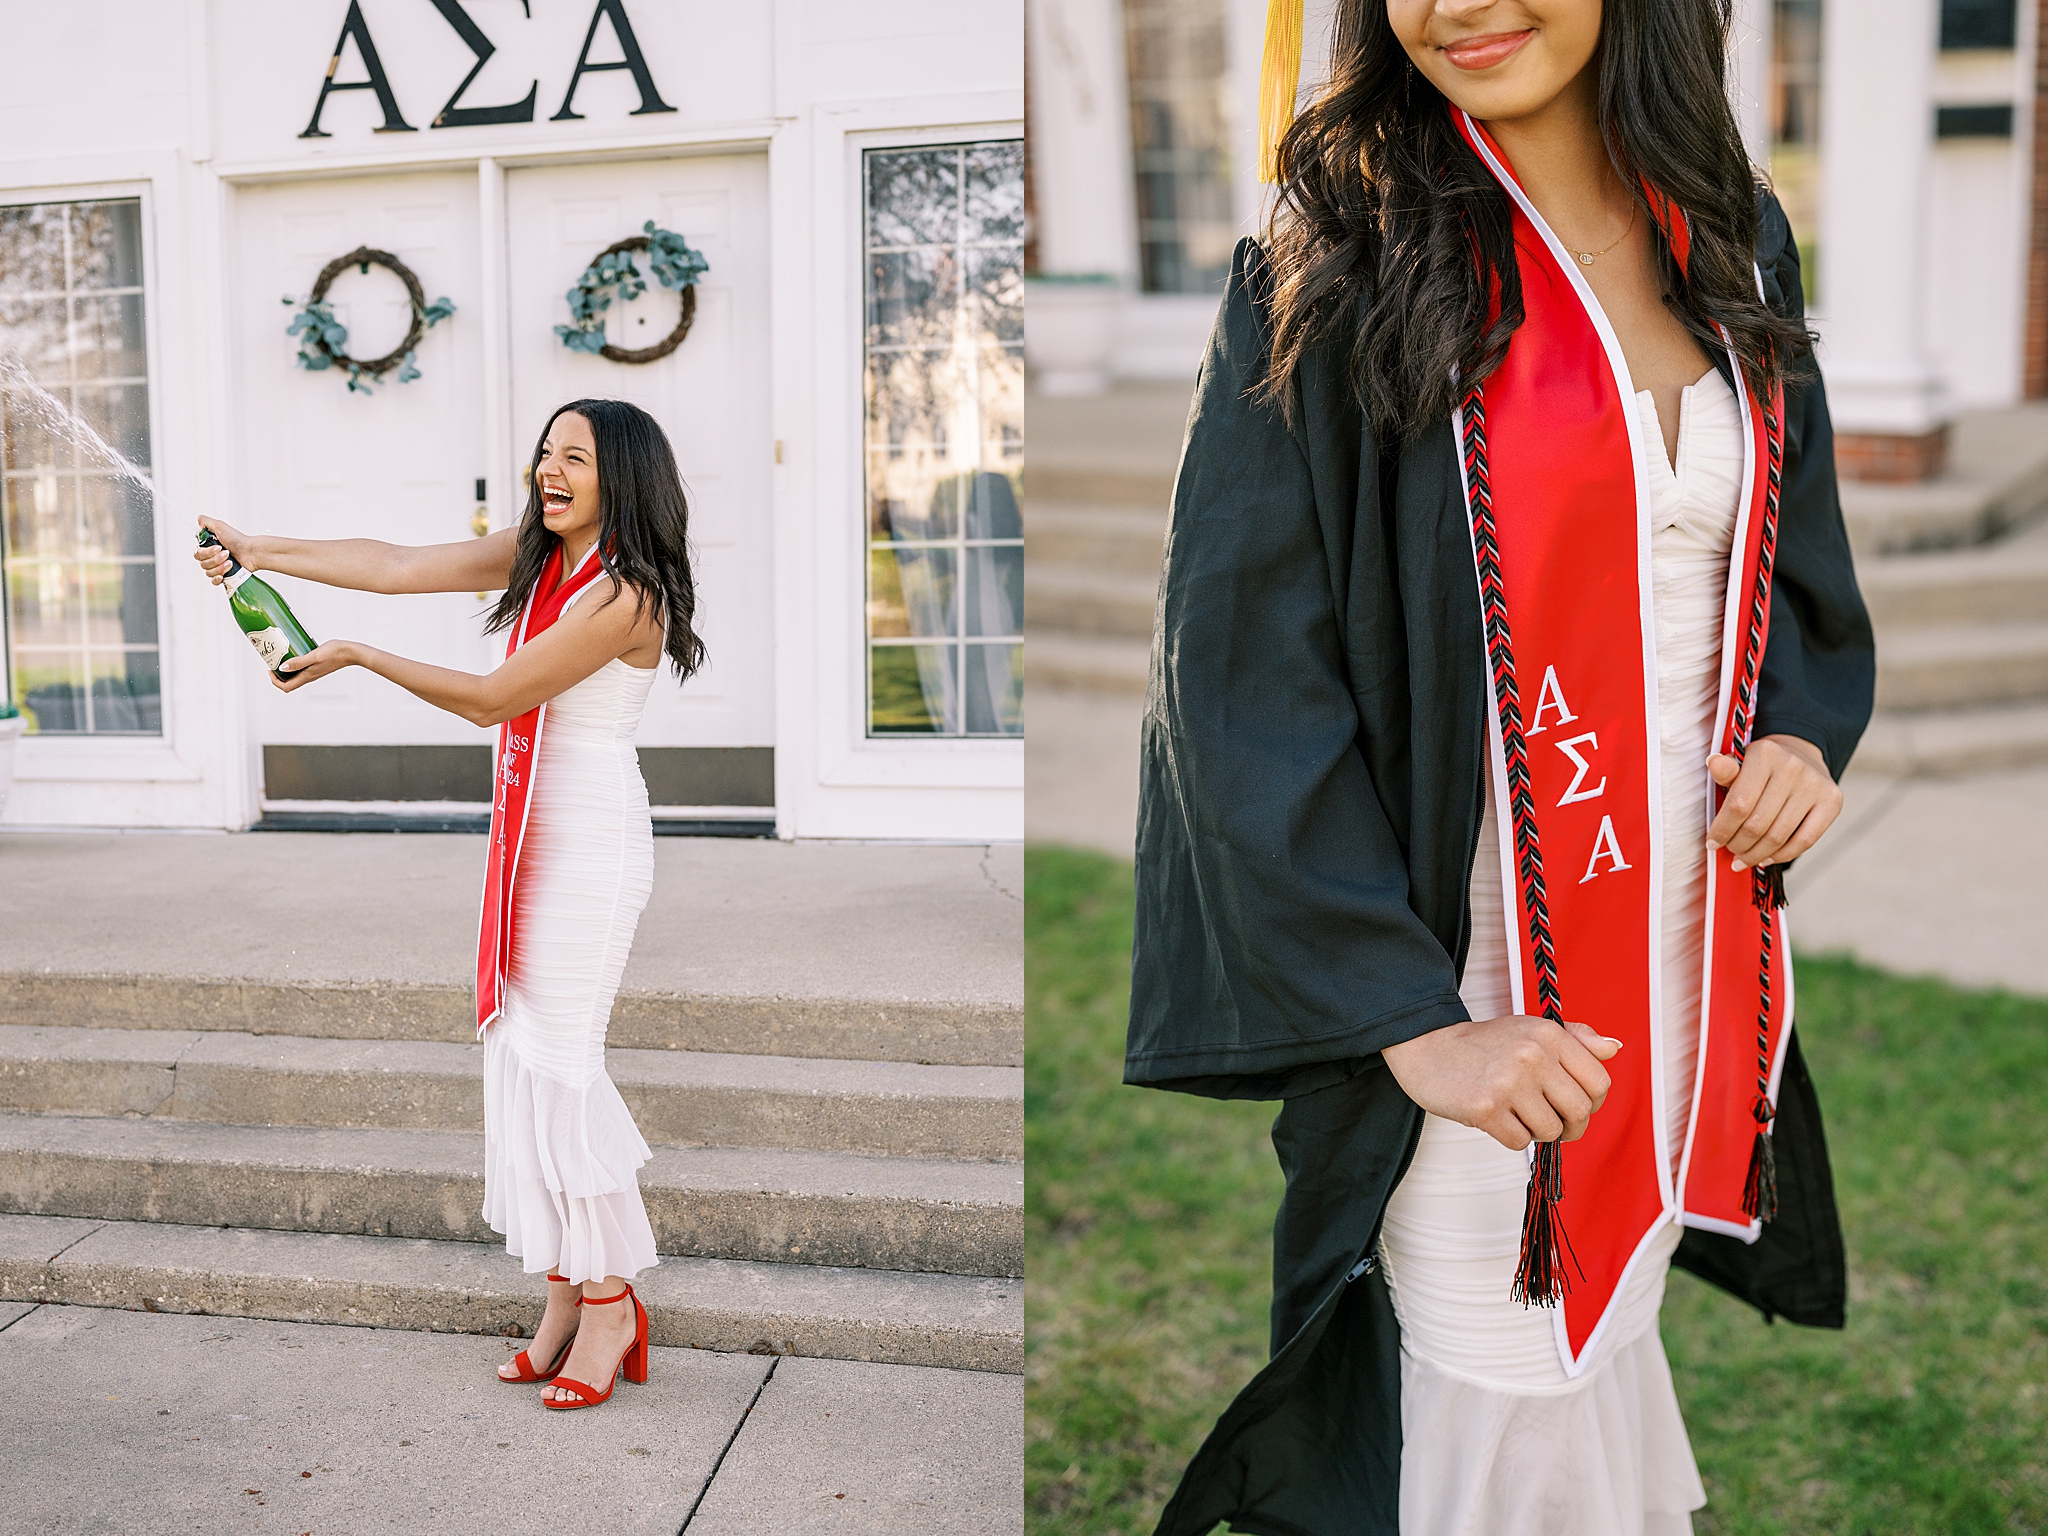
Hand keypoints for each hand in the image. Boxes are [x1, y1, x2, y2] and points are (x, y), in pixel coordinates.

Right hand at [194, 516, 257, 583]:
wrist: (252, 552)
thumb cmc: (239, 540)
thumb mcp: (220, 526)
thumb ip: (206, 522)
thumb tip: (198, 521)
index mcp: (209, 547)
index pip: (197, 554)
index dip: (207, 553)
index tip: (218, 547)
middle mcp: (212, 557)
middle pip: (202, 564)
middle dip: (215, 559)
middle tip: (227, 554)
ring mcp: (218, 567)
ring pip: (209, 572)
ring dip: (220, 567)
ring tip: (230, 562)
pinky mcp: (224, 576)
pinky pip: (213, 581)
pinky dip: (217, 579)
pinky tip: (222, 575)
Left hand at [272, 641, 355, 691]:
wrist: (351, 653)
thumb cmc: (335, 653)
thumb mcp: (314, 656)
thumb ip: (298, 662)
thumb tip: (282, 668)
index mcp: (307, 676)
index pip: (287, 687)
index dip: (275, 681)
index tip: (270, 670)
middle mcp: (309, 677)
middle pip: (289, 684)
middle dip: (278, 677)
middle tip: (273, 664)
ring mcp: (313, 672)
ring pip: (295, 677)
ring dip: (285, 671)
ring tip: (281, 659)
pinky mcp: (317, 667)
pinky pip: (302, 670)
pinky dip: (294, 666)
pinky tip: (294, 655)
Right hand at [1382, 1015, 1620, 1150]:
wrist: (1427, 1046)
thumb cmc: (1485, 1043)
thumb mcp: (1531, 1029)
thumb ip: (1576, 1038)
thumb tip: (1614, 1048)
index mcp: (1549, 1034)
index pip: (1599, 1083)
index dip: (1592, 1103)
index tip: (1572, 1104)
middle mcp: (1532, 1055)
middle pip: (1580, 1112)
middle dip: (1570, 1126)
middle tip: (1550, 1121)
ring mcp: (1508, 1082)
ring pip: (1550, 1131)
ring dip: (1536, 1131)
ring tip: (1516, 1113)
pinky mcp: (1485, 1107)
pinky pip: (1519, 1142)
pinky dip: (1510, 1137)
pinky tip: (1496, 1117)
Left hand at [1706, 733, 1841, 871]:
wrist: (1801, 756)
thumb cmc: (1763, 768)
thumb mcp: (1740, 764)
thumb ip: (1726, 771)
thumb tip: (1714, 763)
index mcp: (1765, 753)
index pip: (1738, 804)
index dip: (1722, 829)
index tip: (1712, 842)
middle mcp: (1793, 767)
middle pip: (1758, 824)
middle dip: (1738, 844)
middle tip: (1730, 851)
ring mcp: (1815, 784)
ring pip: (1779, 836)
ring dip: (1756, 854)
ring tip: (1743, 859)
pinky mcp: (1832, 801)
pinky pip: (1805, 840)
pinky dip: (1782, 855)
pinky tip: (1767, 858)